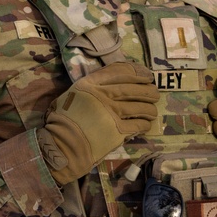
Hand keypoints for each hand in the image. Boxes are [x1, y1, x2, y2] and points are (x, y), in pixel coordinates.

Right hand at [37, 62, 159, 184]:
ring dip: (150, 108)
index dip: (138, 72)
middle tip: (154, 93)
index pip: (120, 71)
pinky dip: (145, 124)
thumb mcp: (73, 94)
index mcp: (89, 84)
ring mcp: (111, 113)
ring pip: (140, 107)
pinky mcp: (117, 130)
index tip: (147, 76)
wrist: (62, 144)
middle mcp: (102, 95)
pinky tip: (145, 124)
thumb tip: (114, 83)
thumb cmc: (64, 119)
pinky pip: (139, 124)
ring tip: (151, 110)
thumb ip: (91, 87)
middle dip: (148, 90)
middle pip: (134, 89)